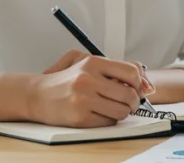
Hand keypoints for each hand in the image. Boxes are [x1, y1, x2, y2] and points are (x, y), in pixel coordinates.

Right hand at [29, 50, 153, 127]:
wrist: (37, 95)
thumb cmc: (66, 80)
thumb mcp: (88, 64)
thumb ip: (116, 68)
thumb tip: (146, 82)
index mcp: (93, 62)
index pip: (132, 72)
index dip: (140, 83)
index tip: (138, 88)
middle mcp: (89, 79)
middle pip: (130, 94)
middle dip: (134, 102)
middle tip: (130, 103)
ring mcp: (84, 99)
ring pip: (122, 110)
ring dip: (122, 112)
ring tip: (113, 108)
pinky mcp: (80, 117)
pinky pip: (108, 121)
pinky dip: (109, 120)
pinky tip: (99, 114)